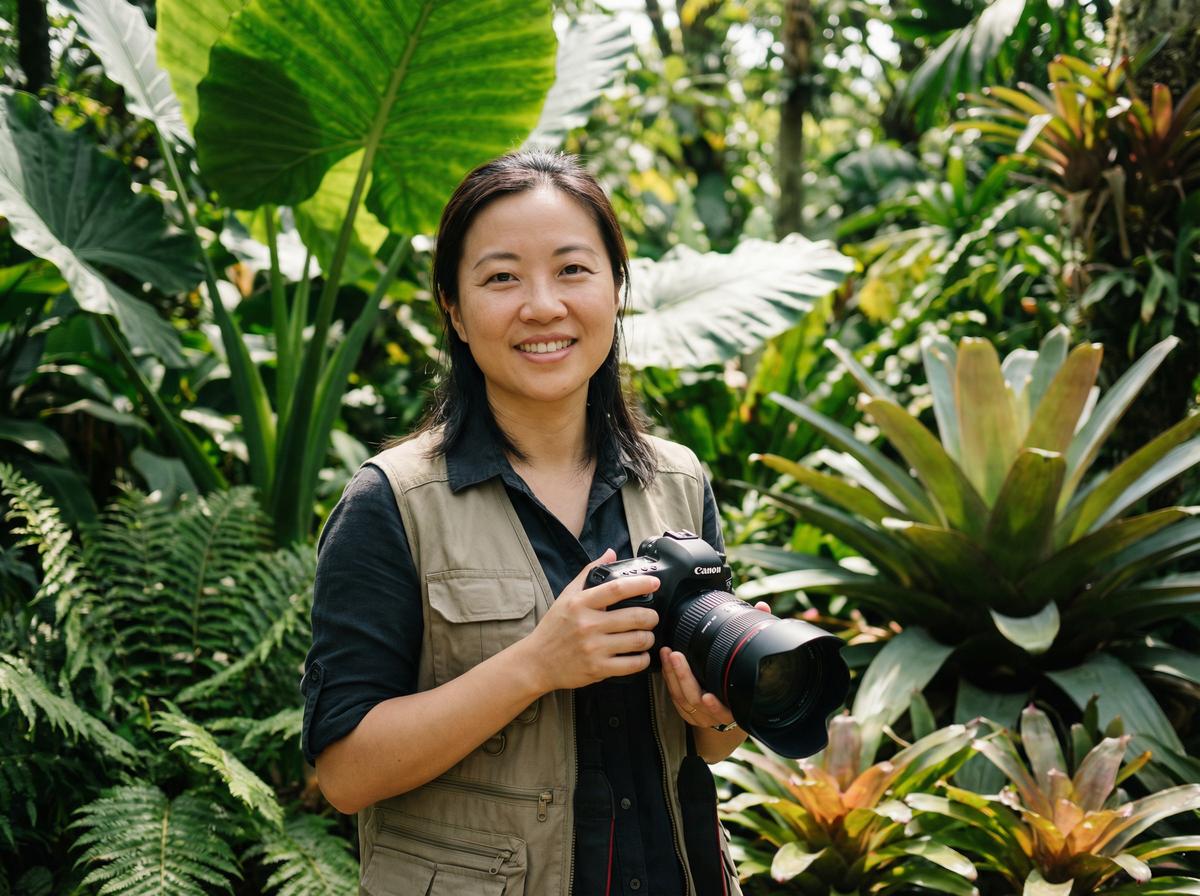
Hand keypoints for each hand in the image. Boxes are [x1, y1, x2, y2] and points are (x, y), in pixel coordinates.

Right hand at [521, 548, 661, 692]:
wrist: (536, 662)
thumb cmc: (553, 628)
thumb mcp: (567, 596)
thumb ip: (589, 572)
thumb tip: (611, 553)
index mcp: (581, 604)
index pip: (616, 589)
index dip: (640, 584)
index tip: (654, 583)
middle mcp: (588, 625)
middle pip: (635, 616)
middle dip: (651, 616)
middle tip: (651, 616)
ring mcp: (593, 648)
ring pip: (637, 641)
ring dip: (649, 637)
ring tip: (646, 635)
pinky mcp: (598, 669)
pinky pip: (632, 664)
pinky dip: (643, 659)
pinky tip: (640, 654)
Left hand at [661, 601, 770, 727]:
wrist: (735, 709)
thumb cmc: (746, 682)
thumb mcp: (753, 661)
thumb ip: (759, 633)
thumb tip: (761, 607)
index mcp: (735, 707)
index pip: (725, 710)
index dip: (716, 706)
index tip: (708, 696)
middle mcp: (717, 714)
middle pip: (696, 701)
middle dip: (684, 678)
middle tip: (676, 656)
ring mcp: (701, 715)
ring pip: (682, 699)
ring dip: (672, 675)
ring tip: (668, 654)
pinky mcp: (689, 713)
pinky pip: (675, 699)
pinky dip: (669, 680)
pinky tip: (666, 665)